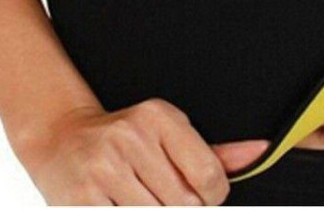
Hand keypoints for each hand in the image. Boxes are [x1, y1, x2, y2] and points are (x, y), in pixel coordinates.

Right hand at [18, 98, 269, 205]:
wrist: (62, 138)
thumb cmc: (126, 138)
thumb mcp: (170, 133)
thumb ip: (215, 151)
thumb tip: (261, 151)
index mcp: (158, 117)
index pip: (209, 175)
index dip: (213, 196)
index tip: (204, 194)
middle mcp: (131, 137)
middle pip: (185, 203)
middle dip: (184, 207)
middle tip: (164, 194)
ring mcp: (104, 168)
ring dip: (156, 213)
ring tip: (143, 198)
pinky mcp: (81, 200)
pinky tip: (123, 204)